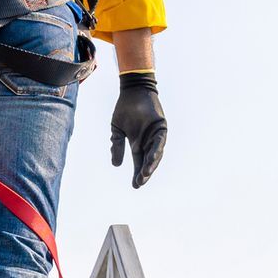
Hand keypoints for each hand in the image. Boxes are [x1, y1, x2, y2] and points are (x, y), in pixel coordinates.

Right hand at [110, 72, 165, 187]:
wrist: (132, 91)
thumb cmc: (125, 109)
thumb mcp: (117, 131)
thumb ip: (116, 146)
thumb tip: (116, 165)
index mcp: (138, 143)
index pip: (140, 162)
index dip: (138, 174)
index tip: (135, 186)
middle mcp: (148, 141)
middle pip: (148, 161)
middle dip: (145, 173)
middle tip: (139, 183)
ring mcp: (156, 135)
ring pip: (156, 153)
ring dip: (151, 164)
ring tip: (145, 174)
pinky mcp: (161, 127)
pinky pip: (160, 141)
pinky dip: (156, 150)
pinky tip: (151, 159)